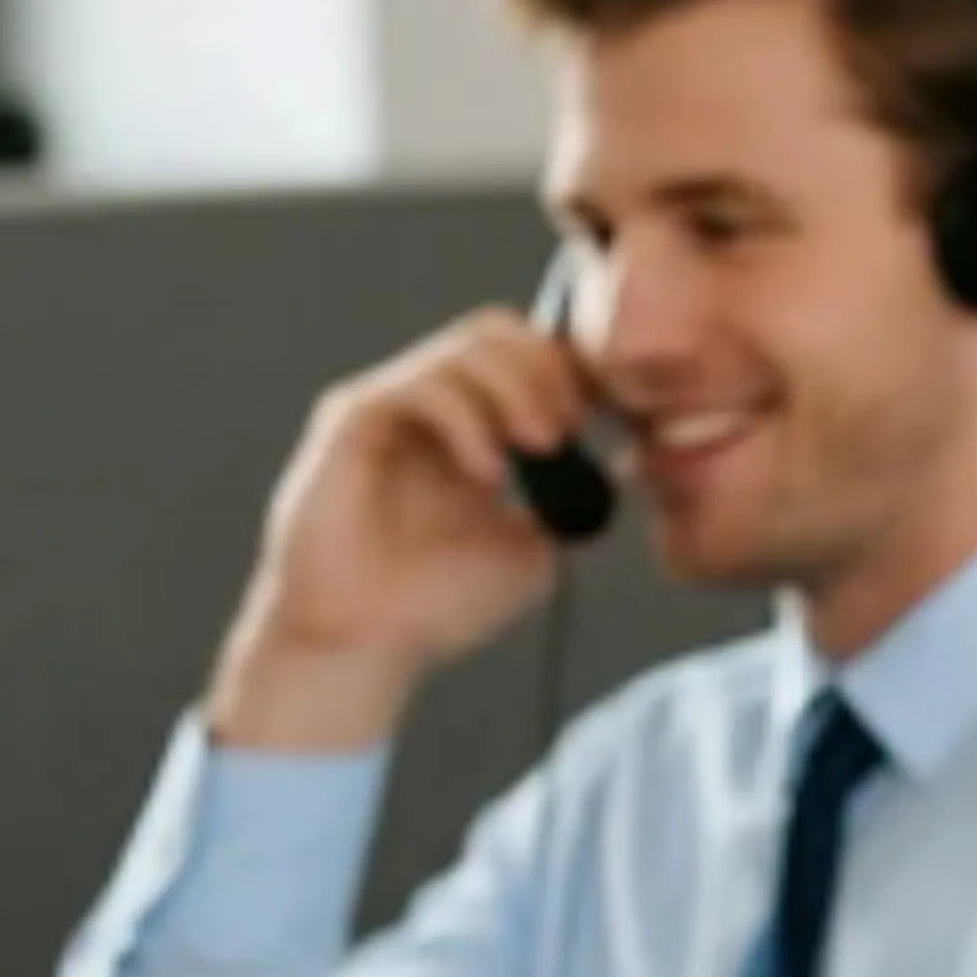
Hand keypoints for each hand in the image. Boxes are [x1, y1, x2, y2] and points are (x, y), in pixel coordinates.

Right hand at [207, 309, 591, 754]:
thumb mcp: (534, 550)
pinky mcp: (350, 419)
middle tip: (571, 428)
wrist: (365, 646)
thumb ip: (575, 503)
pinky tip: (488, 474)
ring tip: (540, 448)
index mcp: (468, 427)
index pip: (525, 356)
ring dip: (518, 389)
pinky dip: (468, 418)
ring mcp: (388, 406)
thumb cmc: (436, 605)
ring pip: (463, 347)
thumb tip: (626, 463)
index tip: (610, 418)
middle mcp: (426, 406)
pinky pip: (420, 385)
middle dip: (547, 369)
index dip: (572, 374)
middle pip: (496, 330)